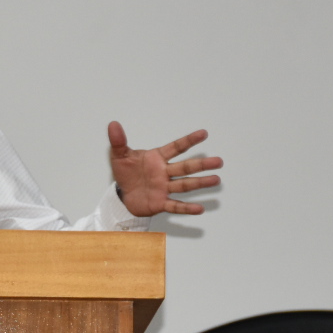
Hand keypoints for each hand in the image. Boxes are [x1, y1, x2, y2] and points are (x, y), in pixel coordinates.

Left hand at [108, 123, 222, 216]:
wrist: (121, 195)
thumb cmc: (126, 173)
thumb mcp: (119, 156)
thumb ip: (118, 141)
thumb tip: (113, 124)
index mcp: (157, 159)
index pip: (175, 148)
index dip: (189, 141)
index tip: (204, 134)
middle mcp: (164, 173)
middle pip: (185, 167)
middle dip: (201, 164)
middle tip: (219, 161)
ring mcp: (164, 188)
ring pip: (184, 185)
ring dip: (200, 183)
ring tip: (216, 179)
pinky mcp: (160, 203)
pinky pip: (175, 206)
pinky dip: (186, 208)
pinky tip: (200, 208)